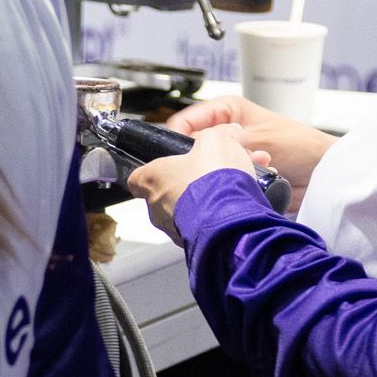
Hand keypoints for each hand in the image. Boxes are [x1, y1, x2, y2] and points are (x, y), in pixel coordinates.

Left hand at [128, 124, 266, 239]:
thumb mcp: (218, 140)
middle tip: (212, 175)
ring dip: (208, 202)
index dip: (153, 170)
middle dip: (191, 184)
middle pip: (168, 193)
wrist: (233, 219)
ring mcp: (173, 228)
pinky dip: (219, 218)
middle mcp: (157, 206)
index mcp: (153, 178)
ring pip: (188, 212)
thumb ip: (221, 134)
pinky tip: (238, 209)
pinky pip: (205, 228)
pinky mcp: (195, 243)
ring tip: (232, 191)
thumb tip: (230, 133)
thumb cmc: (213, 180)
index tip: (167, 166)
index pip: (138, 176)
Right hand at [159, 93, 336, 200]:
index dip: (178, 137)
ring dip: (219, 174)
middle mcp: (223, 132)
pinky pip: (217, 184)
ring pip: (204, 167)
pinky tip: (243, 185)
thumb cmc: (299, 146)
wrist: (323, 177)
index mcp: (224, 111)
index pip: (185, 121)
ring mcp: (229, 156)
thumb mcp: (254, 136)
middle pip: (191, 147)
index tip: (178, 154)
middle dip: (203, 159)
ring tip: (240, 174)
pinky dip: (226, 186)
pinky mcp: (235, 177)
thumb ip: (219, 140)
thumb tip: (187, 151)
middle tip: (217, 165)